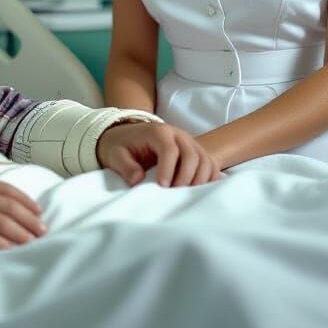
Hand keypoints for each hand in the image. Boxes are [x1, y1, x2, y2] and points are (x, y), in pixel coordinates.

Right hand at [0, 161, 46, 256]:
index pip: (4, 189)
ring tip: (34, 241)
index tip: (37, 210)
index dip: (24, 200)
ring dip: (21, 233)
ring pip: (2, 222)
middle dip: (29, 218)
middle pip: (8, 206)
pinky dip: (3, 244)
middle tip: (43, 229)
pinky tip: (13, 250)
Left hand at [96, 122, 223, 187]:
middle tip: (174, 194)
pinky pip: (211, 165)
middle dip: (185, 177)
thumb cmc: (123, 147)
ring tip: (185, 195)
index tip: (162, 186)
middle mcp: (178, 134)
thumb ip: (125, 166)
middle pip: (192, 154)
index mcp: (158, 132)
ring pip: (205, 160)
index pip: (169, 149)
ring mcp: (190, 143)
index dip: (168, 169)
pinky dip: (209, 179)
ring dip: (199, 180)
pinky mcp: (197, 153)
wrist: (130, 137)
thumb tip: (138, 179)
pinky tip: (199, 193)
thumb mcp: (116, 155)